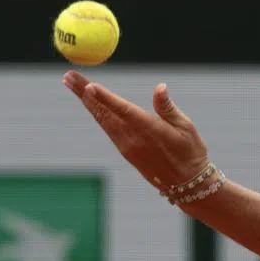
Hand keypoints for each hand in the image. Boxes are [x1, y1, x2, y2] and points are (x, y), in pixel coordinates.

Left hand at [62, 70, 210, 191]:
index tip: (89, 86)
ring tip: (71, 83)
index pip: (124, 111)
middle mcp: (134, 139)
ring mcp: (127, 146)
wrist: (188, 185)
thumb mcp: (186, 128)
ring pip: (102, 120)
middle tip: (69, 75)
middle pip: (104, 113)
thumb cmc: (191, 153)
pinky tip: (89, 103)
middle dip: (84, 93)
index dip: (106, 98)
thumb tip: (160, 87)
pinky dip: (96, 112)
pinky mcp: (125, 151)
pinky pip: (107, 128)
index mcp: (151, 131)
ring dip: (85, 101)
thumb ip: (168, 108)